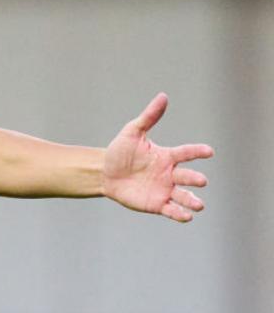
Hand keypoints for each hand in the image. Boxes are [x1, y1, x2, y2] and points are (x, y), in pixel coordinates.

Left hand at [103, 93, 212, 221]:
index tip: (209, 151)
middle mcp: (170, 174)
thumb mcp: (133, 132)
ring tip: (198, 205)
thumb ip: (149, 117)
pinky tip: (186, 216)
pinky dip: (180, 214)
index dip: (197, 152)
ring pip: (184, 196)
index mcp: (167, 156)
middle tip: (201, 180)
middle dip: (195, 179)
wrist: (104, 173)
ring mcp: (165, 189)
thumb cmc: (120, 152)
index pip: (186, 153)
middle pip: (187, 177)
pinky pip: (171, 210)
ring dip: (192, 201)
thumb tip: (163, 96)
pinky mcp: (157, 204)